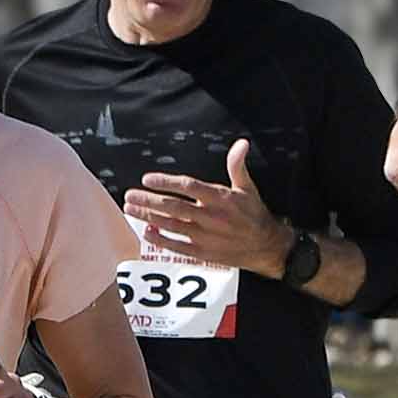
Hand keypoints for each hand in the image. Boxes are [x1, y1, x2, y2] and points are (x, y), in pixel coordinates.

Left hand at [128, 142, 298, 276]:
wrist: (267, 247)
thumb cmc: (254, 214)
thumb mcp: (248, 187)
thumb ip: (237, 165)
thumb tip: (241, 143)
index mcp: (220, 198)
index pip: (189, 187)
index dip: (167, 182)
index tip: (148, 179)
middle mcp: (211, 217)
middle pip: (174, 208)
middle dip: (149, 201)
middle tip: (130, 195)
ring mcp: (206, 237)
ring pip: (172, 226)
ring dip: (149, 218)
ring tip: (131, 209)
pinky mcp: (204, 253)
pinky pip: (178, 247)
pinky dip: (161, 240)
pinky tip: (147, 232)